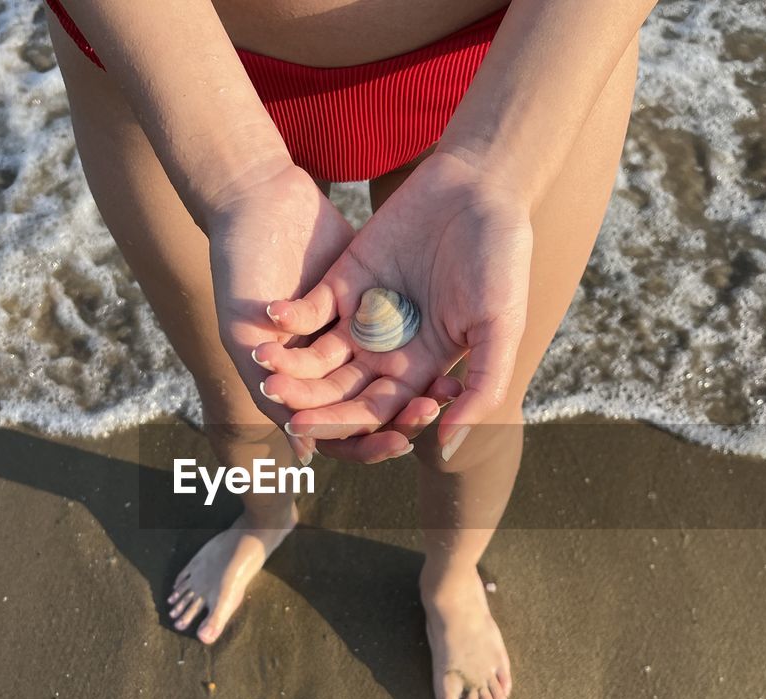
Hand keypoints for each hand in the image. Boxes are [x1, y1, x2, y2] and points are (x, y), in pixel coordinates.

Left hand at [252, 150, 531, 456]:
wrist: (480, 186)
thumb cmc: (501, 259)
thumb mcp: (501, 327)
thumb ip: (482, 388)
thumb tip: (446, 446)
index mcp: (422, 369)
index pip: (376, 412)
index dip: (346, 424)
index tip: (313, 427)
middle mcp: (388, 350)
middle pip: (339, 391)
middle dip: (308, 399)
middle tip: (278, 401)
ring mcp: (363, 315)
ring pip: (317, 355)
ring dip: (290, 362)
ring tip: (264, 360)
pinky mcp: (344, 280)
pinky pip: (309, 308)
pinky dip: (290, 314)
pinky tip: (272, 317)